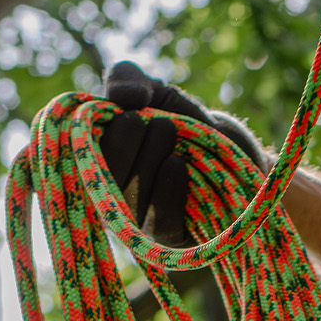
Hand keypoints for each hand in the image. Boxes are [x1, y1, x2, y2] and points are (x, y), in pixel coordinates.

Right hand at [98, 61, 263, 244]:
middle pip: (98, 176)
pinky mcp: (167, 242)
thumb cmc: (191, 128)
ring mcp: (137, 221)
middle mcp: (109, 194)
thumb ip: (128, 78)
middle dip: (124, 142)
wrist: (243, 162)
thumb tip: (121, 95)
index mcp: (96, 161)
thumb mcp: (158, 93)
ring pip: (128, 197)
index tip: (133, 106)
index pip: (77, 151)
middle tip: (154, 121)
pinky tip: (177, 166)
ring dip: (149, 159)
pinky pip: (158, 220)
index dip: (99, 127)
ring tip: (171, 131)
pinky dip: (167, 189)